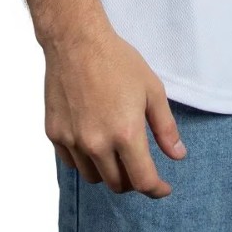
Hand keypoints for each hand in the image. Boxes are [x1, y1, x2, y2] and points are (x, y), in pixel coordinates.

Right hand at [42, 23, 187, 196]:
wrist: (76, 41)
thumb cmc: (117, 61)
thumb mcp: (152, 90)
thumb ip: (165, 128)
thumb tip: (177, 155)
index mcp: (125, 134)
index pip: (143, 181)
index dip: (156, 189)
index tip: (162, 188)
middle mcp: (97, 143)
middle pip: (117, 184)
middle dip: (132, 180)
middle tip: (139, 164)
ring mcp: (72, 140)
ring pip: (93, 177)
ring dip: (107, 172)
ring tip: (115, 151)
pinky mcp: (54, 134)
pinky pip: (71, 162)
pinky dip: (84, 160)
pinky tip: (93, 141)